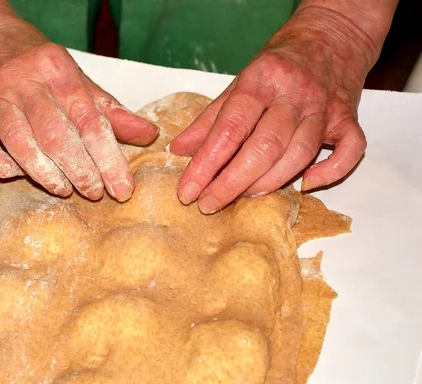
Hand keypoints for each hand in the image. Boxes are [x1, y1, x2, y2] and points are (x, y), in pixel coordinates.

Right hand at [0, 12, 157, 201]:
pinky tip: (20, 173)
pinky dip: (4, 167)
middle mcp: (23, 80)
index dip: (109, 159)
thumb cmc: (31, 59)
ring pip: (21, 145)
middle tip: (94, 193)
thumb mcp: (74, 76)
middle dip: (81, 172)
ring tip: (63, 188)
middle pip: (57, 136)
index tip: (122, 187)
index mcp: (57, 68)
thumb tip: (147, 134)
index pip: (90, 121)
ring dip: (45, 175)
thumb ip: (108, 108)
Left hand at [169, 7, 375, 213]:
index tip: (188, 191)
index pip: (229, 128)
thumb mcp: (239, 82)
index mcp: (261, 80)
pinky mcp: (348, 118)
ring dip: (269, 183)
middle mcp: (294, 94)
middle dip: (232, 182)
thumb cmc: (279, 63)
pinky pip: (350, 150)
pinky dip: (330, 172)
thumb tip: (179, 150)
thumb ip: (210, 119)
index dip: (206, 163)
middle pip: (263, 146)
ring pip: (299, 154)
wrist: (332, 34)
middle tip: (209, 204)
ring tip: (243, 197)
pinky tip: (306, 185)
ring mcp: (324, 107)